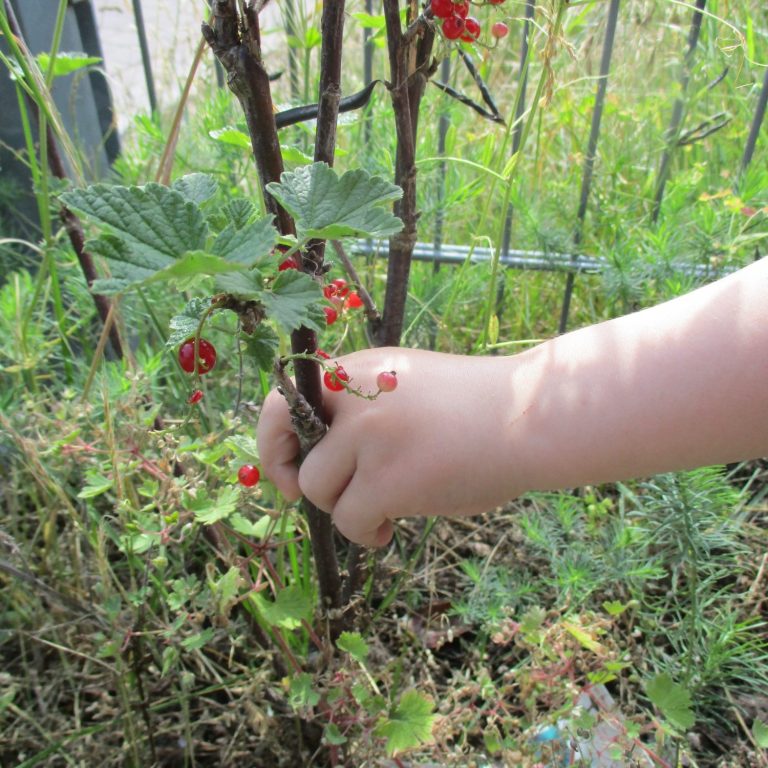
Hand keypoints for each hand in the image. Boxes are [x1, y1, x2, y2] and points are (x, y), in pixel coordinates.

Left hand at [257, 348, 523, 546]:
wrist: (528, 416)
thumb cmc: (474, 407)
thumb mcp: (408, 385)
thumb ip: (363, 407)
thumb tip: (317, 455)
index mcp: (359, 370)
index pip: (283, 398)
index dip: (275, 439)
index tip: (291, 466)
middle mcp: (355, 396)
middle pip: (292, 450)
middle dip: (301, 481)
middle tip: (318, 496)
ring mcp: (369, 436)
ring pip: (320, 490)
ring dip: (345, 509)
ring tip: (380, 512)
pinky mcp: (387, 479)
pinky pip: (349, 519)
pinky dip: (364, 532)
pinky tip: (389, 528)